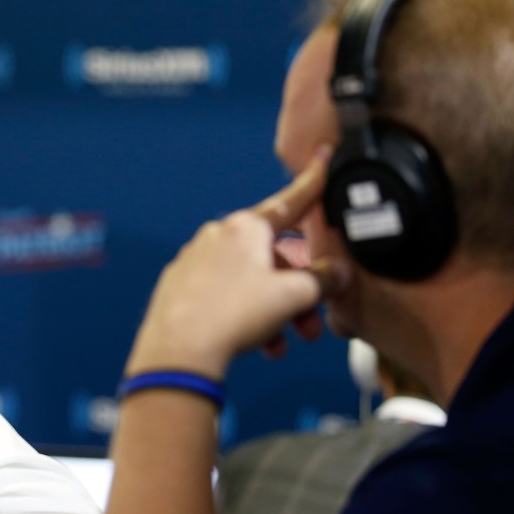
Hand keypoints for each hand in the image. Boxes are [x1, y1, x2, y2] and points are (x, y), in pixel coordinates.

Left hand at [125, 147, 348, 379]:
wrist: (179, 350)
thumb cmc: (231, 316)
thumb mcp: (293, 296)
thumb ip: (321, 280)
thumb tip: (334, 273)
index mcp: (245, 228)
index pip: (290, 202)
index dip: (312, 185)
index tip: (321, 162)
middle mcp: (217, 237)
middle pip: (272, 257)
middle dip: (296, 291)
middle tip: (311, 322)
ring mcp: (195, 261)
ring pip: (249, 281)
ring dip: (273, 311)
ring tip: (281, 343)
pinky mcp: (181, 288)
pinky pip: (224, 295)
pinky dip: (245, 316)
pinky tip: (255, 343)